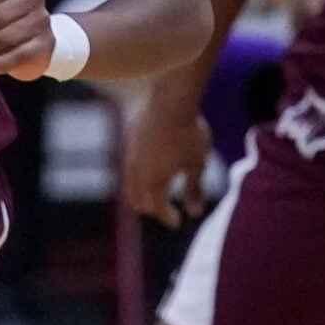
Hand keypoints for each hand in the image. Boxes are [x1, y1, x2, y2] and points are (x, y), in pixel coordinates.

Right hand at [123, 95, 214, 225]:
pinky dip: (137, 182)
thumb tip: (195, 213)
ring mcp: (129, 160)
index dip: (168, 218)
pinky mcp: (127, 147)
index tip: (177, 222)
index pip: (158, 209)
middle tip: (167, 211)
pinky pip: (128, 173)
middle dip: (153, 209)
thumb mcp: (197, 164)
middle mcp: (137, 175)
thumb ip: (194, 189)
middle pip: (139, 203)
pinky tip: (152, 174)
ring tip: (156, 195)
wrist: (170, 102)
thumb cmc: (189, 133)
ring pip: (130, 189)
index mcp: (154, 182)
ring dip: (142, 197)